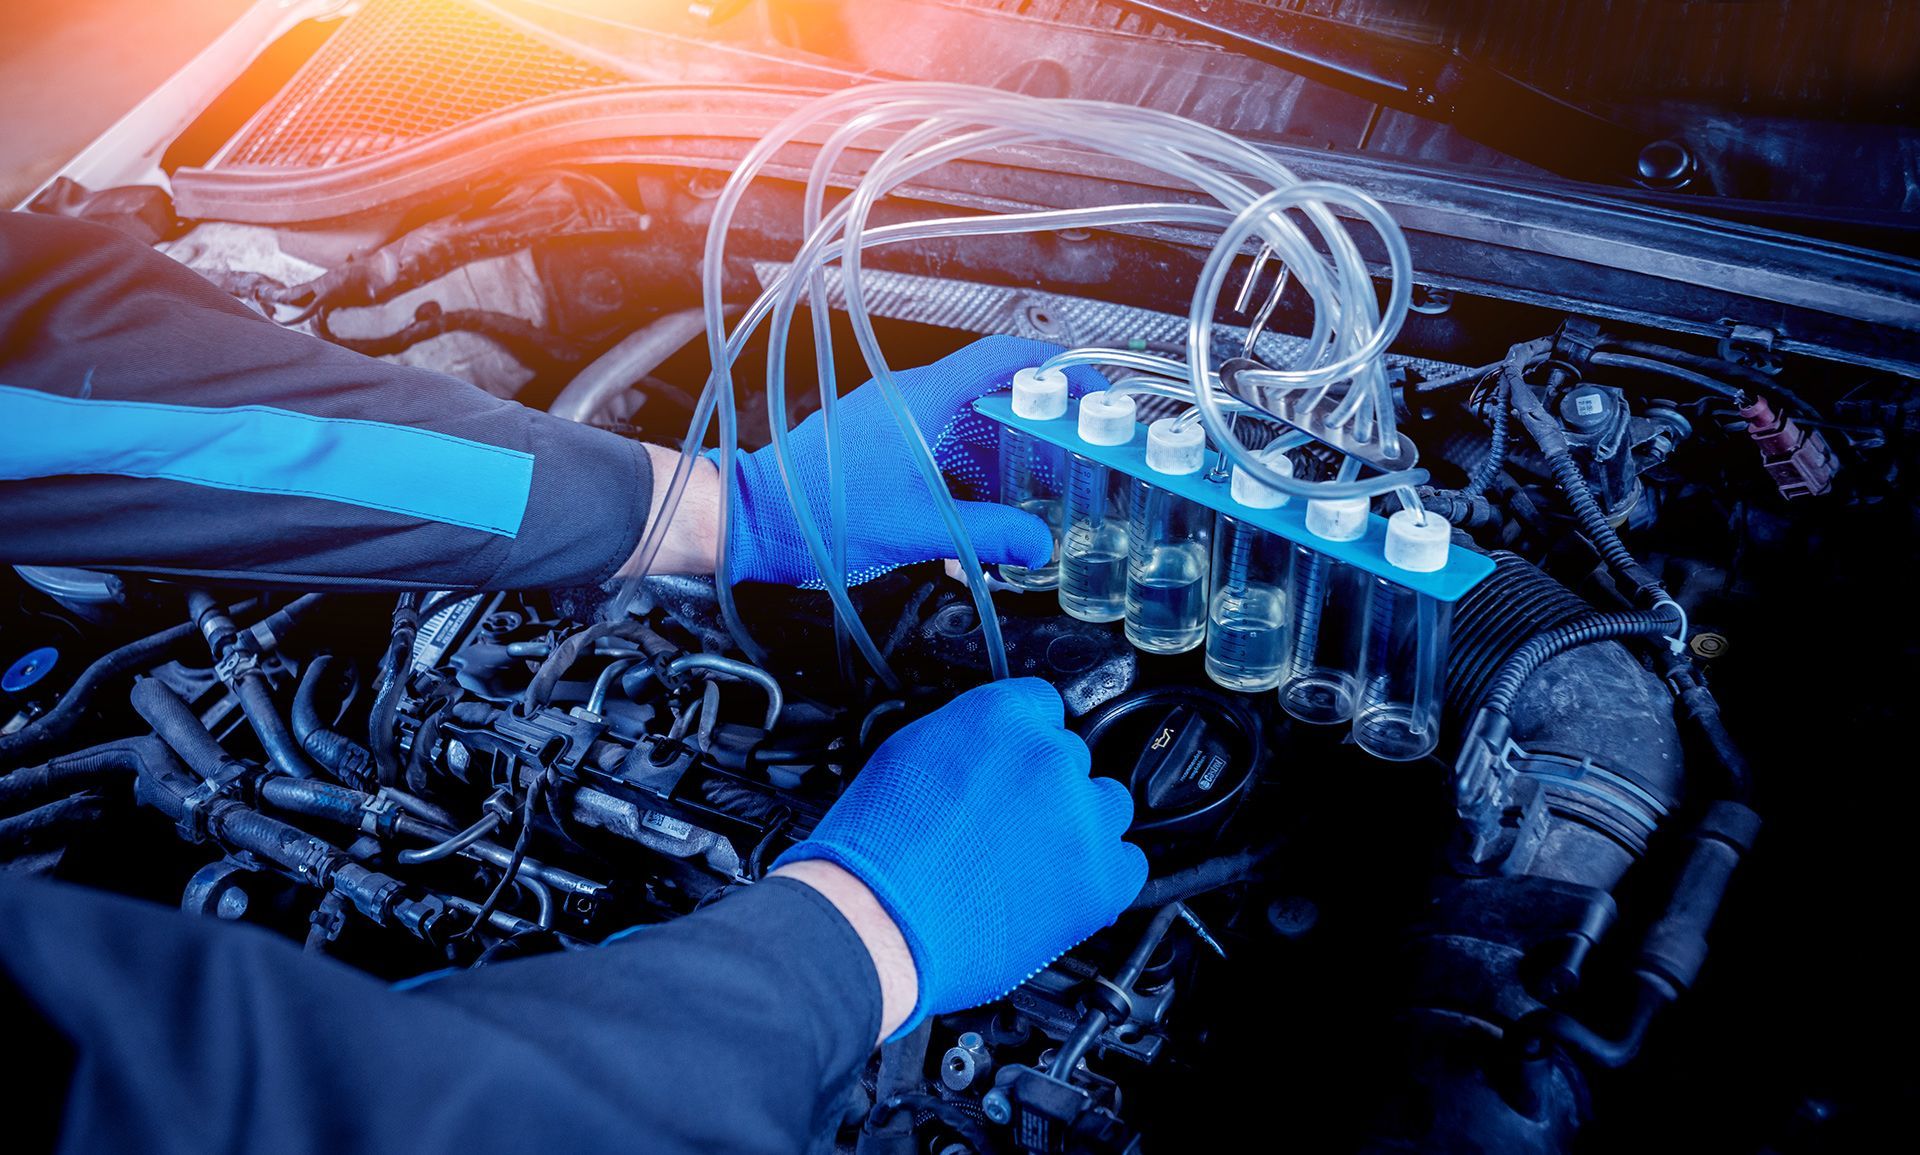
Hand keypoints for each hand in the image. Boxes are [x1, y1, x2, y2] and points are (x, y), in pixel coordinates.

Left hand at [722, 336, 1105, 586]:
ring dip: (1003, 461)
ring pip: (969, 428)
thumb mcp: (919, 529)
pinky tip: (983, 518)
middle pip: (995, 396)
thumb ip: (988, 536)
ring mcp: (894, 421)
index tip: (1093, 392)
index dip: (1060, 369)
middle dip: (1040, 429)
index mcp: (924, 399)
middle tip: (1075, 458)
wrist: (755, 520)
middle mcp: (911, 399)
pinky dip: (969, 477)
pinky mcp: (881, 446)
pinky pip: (941, 449)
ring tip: (1034, 500)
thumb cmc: (820, 512)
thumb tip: (1038, 545)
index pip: (1007, 357)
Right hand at [774, 678, 1147, 1037]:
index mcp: (1003, 717)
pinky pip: (1127, 863)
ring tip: (1030, 861)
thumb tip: (986, 749)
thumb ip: (964, 739)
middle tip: (1007, 824)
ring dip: (1077, 827)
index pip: (1042, 706)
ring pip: (1106, 806)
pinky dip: (1101, 875)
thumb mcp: (906, 756)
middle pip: (1071, 759)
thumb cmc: (877, 850)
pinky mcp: (1100, 879)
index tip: (1014, 766)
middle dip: (1043, 789)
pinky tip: (1058, 887)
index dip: (1023, 742)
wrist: (877, 921)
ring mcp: (1080, 818)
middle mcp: (1050, 758)